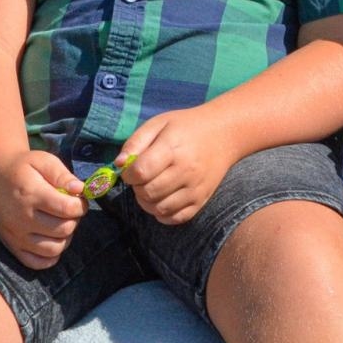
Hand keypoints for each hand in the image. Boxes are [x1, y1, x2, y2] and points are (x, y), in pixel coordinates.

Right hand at [0, 150, 86, 270]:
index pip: (67, 209)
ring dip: (65, 237)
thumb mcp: (42, 160)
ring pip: (54, 249)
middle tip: (69, 210)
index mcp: (32, 195)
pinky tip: (51, 239)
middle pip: (64, 230)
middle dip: (74, 219)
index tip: (79, 199)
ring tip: (60, 222)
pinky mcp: (11, 246)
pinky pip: (35, 263)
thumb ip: (62, 174)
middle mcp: (22, 218)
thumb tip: (80, 189)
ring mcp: (15, 235)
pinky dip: (49, 256)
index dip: (81, 205)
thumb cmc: (21, 168)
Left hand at [117, 108, 239, 224]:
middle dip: (137, 187)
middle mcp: (186, 171)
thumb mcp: (159, 124)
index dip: (128, 173)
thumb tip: (119, 164)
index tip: (130, 169)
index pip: (141, 172)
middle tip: (142, 177)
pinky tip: (162, 199)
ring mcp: (195, 189)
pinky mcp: (201, 201)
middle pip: (147, 192)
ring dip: (147, 201)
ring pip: (159, 208)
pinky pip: (175, 218)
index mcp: (173, 148)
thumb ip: (135, 142)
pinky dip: (162, 213)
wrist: (223, 134)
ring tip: (151, 187)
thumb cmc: (186, 127)